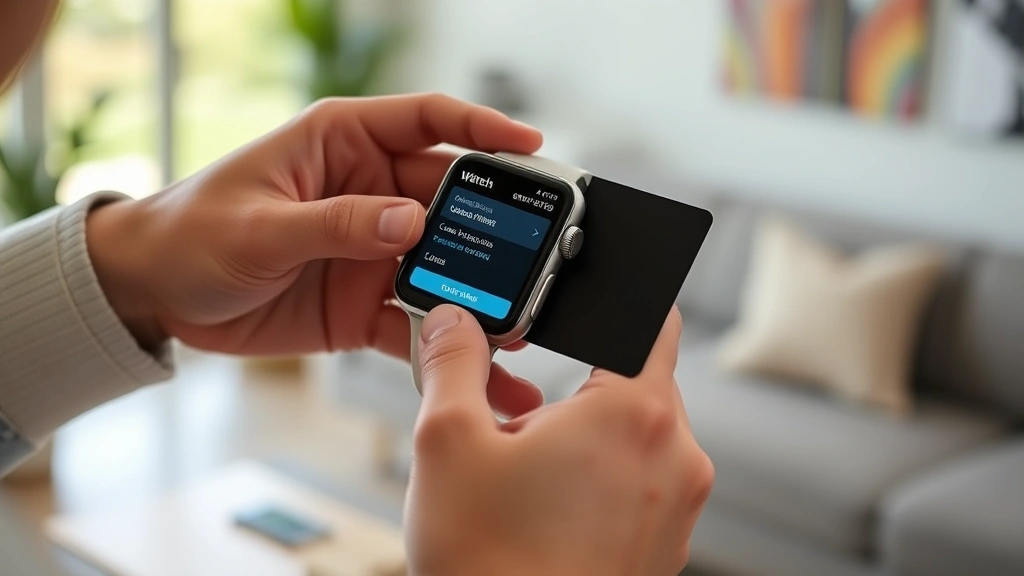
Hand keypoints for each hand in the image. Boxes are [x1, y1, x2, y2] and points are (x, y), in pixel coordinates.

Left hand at [85, 93, 542, 413]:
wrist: (154, 294)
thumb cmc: (191, 230)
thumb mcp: (259, 224)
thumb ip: (336, 222)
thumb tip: (412, 222)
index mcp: (343, 145)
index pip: (426, 121)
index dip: (482, 129)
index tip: (529, 146)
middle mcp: (369, 193)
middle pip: (451, 203)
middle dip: (497, 232)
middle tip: (533, 262)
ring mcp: (372, 251)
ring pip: (444, 269)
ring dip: (480, 298)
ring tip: (518, 329)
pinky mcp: (363, 303)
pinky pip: (415, 325)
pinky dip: (444, 348)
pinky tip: (476, 372)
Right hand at [405, 305, 713, 575]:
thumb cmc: (489, 563)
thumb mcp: (447, 441)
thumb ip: (451, 361)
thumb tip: (451, 320)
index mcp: (635, 414)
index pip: (653, 319)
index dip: (612, 304)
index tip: (578, 315)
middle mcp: (676, 456)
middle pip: (635, 381)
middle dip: (577, 387)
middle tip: (522, 417)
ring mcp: (677, 505)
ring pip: (635, 436)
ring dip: (587, 437)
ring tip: (528, 472)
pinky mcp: (666, 544)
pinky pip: (641, 483)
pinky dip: (601, 480)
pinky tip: (548, 509)